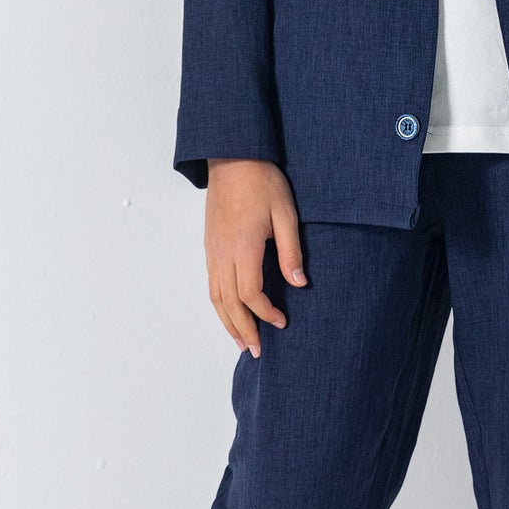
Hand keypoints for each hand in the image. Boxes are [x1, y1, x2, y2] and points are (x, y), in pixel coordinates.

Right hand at [204, 159, 306, 356]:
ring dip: (227, 322)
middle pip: (229, 302)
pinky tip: (228, 312)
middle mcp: (222, 253)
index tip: (282, 322)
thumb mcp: (285, 213)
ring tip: (240, 341)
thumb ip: (291, 250)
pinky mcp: (210, 246)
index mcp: (243, 247)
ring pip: (215, 296)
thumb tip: (299, 284)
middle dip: (243, 329)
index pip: (250, 293)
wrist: (232, 158)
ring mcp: (212, 250)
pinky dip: (219, 304)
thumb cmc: (262, 182)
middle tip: (257, 351)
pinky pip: (211, 283)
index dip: (265, 313)